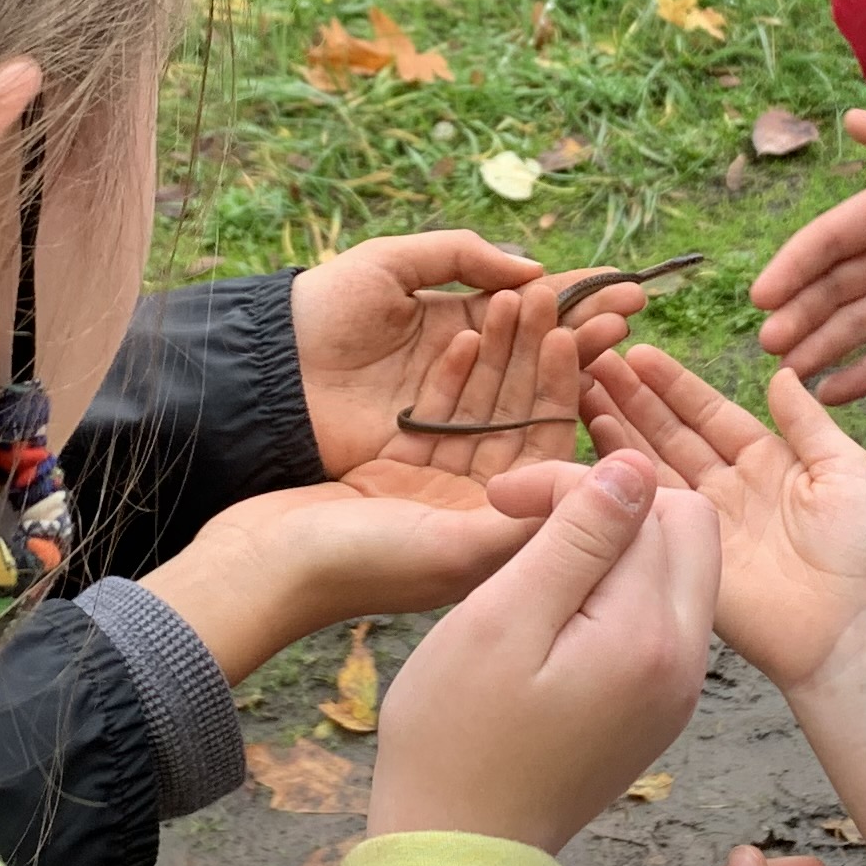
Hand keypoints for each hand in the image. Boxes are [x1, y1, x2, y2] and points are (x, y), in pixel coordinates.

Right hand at [143, 286, 591, 671]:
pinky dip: (450, 376)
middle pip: (519, 425)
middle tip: (551, 297)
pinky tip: (464, 333)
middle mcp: (478, 517)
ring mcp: (437, 496)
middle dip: (535, 361)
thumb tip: (611, 490)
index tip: (577, 331)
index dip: (564, 388)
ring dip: (496, 357)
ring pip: (480, 413)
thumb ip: (527, 520)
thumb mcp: (452, 547)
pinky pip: (437, 416)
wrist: (255, 569)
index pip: (550, 451)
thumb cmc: (353, 566)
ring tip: (511, 297)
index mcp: (500, 538)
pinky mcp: (396, 476)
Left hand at [291, 231, 639, 476]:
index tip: (622, 288)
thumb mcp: (391, 262)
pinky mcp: (441, 454)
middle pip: (537, 352)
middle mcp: (463, 371)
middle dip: (585, 330)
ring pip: (526, 389)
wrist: (268, 373)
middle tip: (631, 318)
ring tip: (610, 342)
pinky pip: (498, 432)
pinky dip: (535, 408)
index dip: (574, 297)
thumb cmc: (320, 309)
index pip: (527, 309)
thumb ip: (460, 256)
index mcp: (451, 322)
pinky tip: (570, 386)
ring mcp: (455, 414)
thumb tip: (533, 271)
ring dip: (569, 364)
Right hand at [367, 453, 718, 852]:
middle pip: (686, 529)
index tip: (503, 500)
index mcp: (650, 635)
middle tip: (524, 519)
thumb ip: (578, 538)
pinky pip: (661, 618)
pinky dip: (618, 592)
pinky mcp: (660, 708)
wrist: (462, 850)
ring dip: (615, 547)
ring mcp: (678, 690)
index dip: (576, 483)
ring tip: (533, 564)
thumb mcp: (505, 619)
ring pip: (677, 570)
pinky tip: (554, 609)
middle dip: (613, 505)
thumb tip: (636, 466)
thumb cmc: (458, 736)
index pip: (649, 502)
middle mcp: (686, 662)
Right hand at [581, 346, 865, 689]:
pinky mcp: (684, 554)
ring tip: (581, 392)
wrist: (845, 628)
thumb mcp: (847, 471)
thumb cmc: (859, 551)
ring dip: (617, 429)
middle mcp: (728, 486)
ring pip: (651, 465)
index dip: (674, 385)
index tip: (638, 354)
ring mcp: (702, 521)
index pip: (711, 413)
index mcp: (768, 461)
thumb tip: (783, 372)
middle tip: (594, 362)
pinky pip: (646, 510)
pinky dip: (618, 479)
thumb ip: (809, 422)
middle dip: (633, 399)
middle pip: (671, 433)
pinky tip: (591, 446)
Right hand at [749, 109, 865, 400]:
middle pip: (841, 285)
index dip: (797, 263)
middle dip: (803, 314)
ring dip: (825, 347)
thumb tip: (850, 119)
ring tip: (789, 374)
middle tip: (770, 344)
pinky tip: (833, 392)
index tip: (763, 294)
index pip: (837, 236)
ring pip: (864, 324)